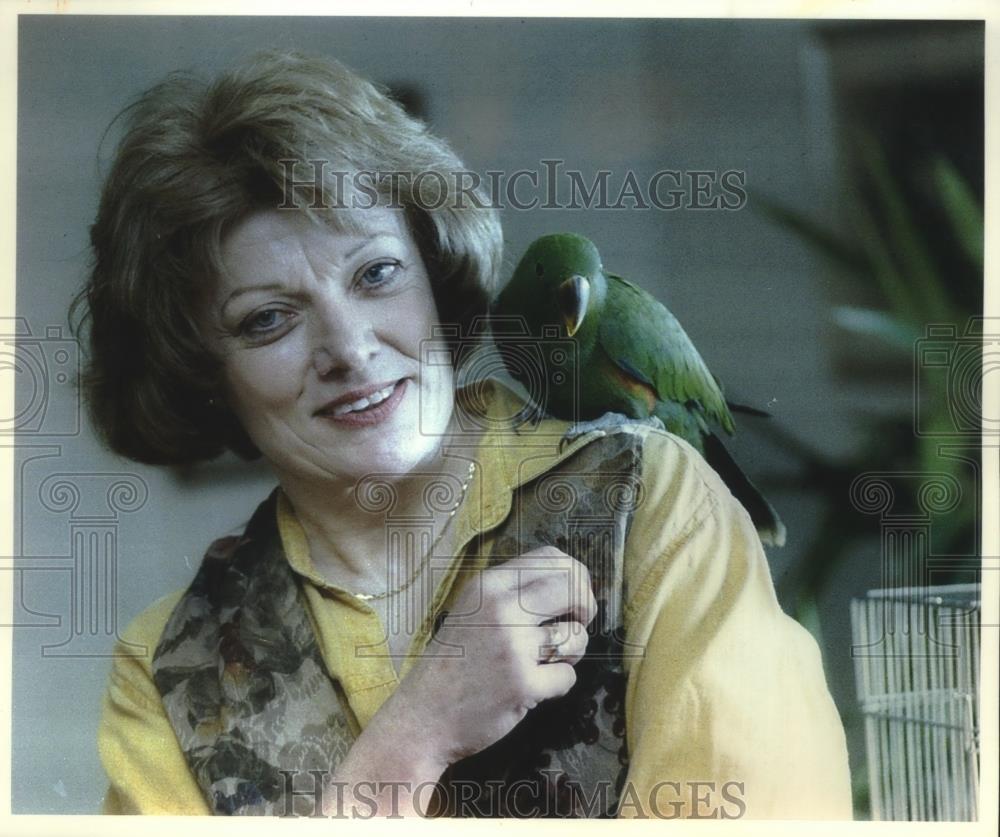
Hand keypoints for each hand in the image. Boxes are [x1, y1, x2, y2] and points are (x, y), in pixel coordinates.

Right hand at [390, 546, 597, 766]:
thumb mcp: (473, 609)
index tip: (574, 594)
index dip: (575, 574)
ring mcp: (513, 648)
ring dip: (571, 651)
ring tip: (546, 660)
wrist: (423, 715)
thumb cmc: (454, 662)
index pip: (550, 558)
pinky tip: (534, 687)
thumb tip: (571, 579)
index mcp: (488, 586)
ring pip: (576, 636)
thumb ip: (512, 592)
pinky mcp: (523, 685)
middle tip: (576, 623)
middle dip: (586, 605)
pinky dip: (557, 685)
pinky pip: (568, 676)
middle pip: (572, 587)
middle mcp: (501, 610)